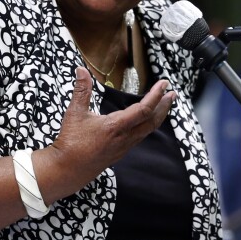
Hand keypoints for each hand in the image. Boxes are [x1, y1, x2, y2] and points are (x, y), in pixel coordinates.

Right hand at [35, 67, 176, 199]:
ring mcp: (124, 147)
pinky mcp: (120, 152)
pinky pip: (139, 137)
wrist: (68, 169)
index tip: (164, 84)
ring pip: (147, 130)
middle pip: (152, 121)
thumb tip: (81, 69)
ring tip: (163, 106)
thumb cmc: (71, 142)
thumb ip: (81, 90)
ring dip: (157, 116)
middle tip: (172, 94)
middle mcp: (125, 138)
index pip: (144, 109)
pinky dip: (147, 126)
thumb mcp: (75, 113)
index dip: (156, 95)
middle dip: (164, 106)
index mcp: (116, 126)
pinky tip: (143, 122)